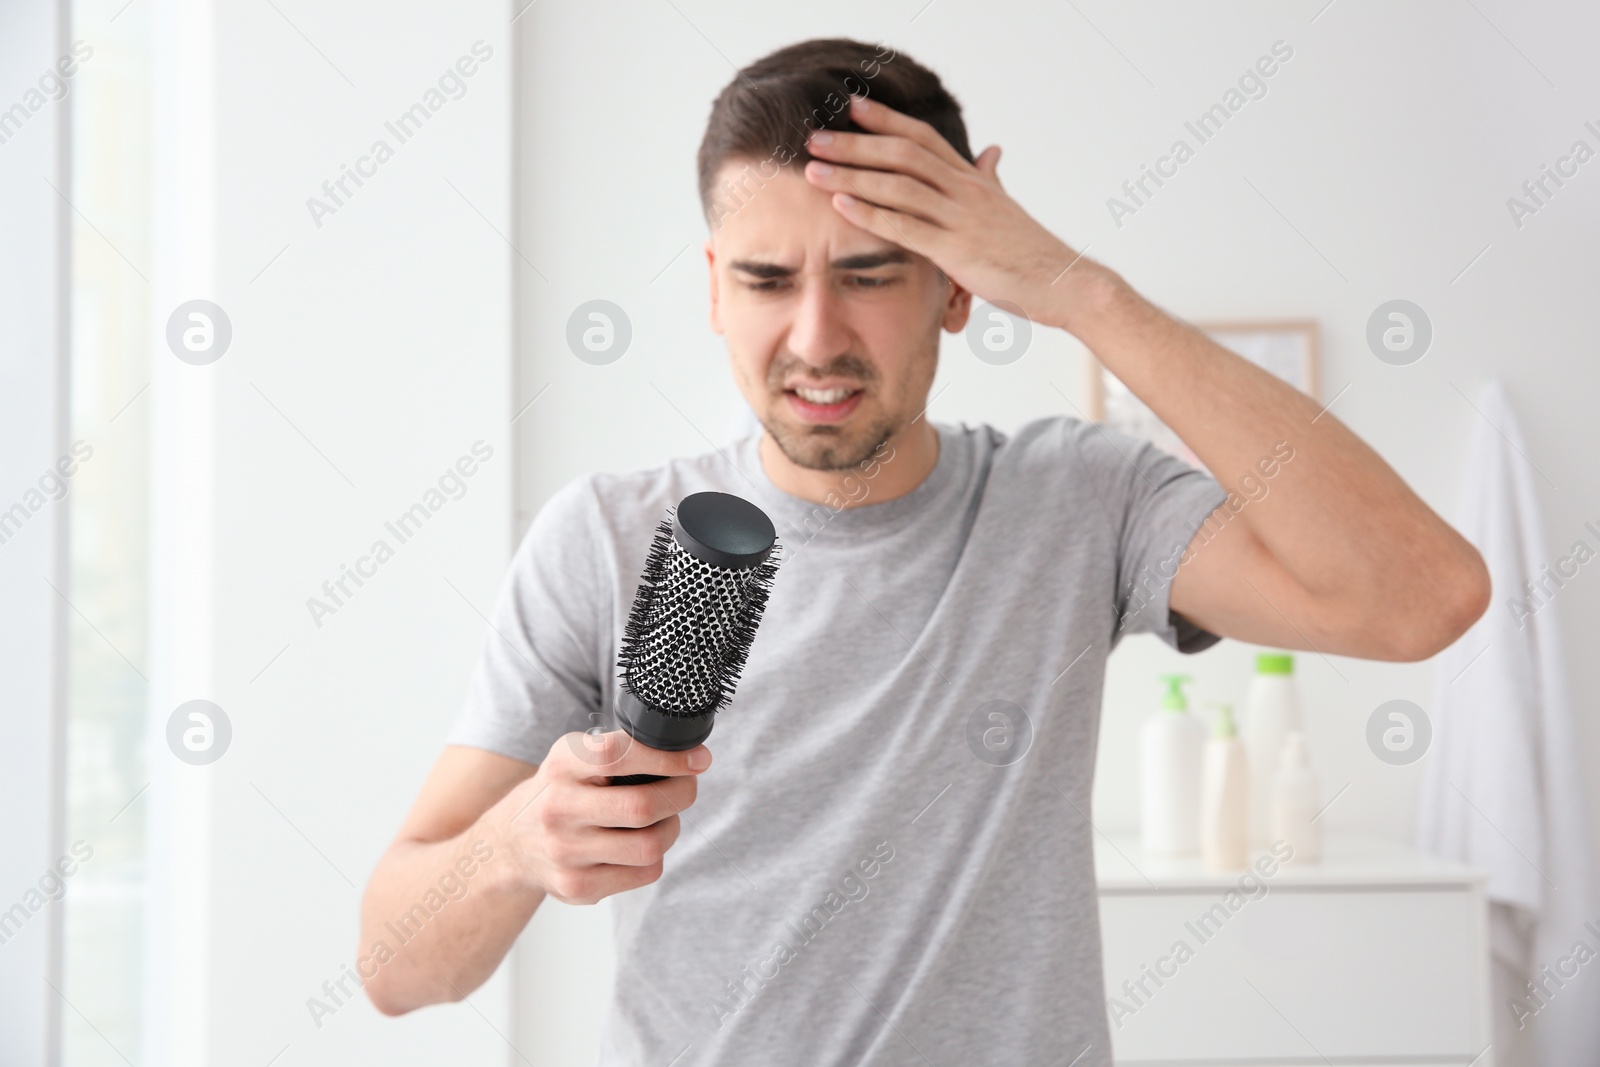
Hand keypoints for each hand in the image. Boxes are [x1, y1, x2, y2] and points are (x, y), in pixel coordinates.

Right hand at [490, 729, 708, 904]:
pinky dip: (655, 856)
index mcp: (561, 765)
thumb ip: (620, 751)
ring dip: (671, 828)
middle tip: (687, 787)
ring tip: (665, 818)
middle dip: (681, 794)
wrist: (511, 843)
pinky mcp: (577, 887)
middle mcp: (558, 809)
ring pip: (649, 846)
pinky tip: (642, 843)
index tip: (699, 759)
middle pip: (642, 807)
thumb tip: (687, 756)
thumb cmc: (561, 791)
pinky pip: (644, 873)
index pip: (618, 755)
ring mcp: (565, 853)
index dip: (667, 758)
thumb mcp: (574, 757)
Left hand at [802, 94, 1107, 330]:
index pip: (923, 138)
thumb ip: (991, 177)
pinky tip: (842, 206)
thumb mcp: (1006, 207)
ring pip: (898, 186)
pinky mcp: (957, 251)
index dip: (886, 120)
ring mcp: (961, 219)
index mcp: (972, 179)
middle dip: (854, 145)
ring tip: (813, 170)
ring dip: (851, 175)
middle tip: (814, 138)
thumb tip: (991, 151)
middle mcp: (964, 190)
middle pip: (902, 154)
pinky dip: (871, 214)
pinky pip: (906, 227)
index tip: (851, 108)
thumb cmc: (1031, 252)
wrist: (1063, 282)